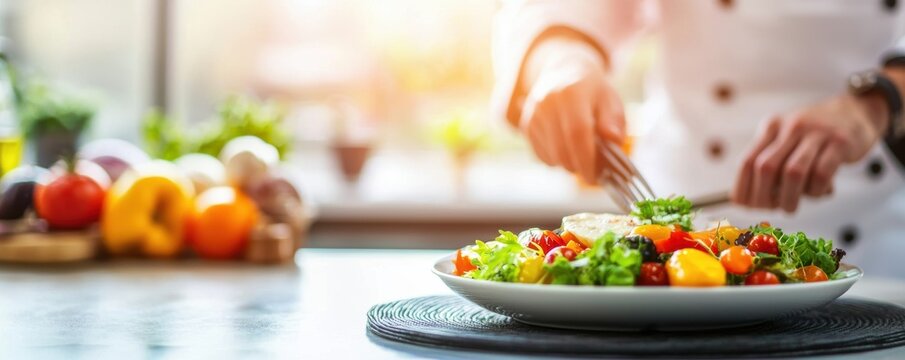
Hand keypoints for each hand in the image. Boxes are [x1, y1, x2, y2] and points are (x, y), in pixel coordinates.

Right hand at [519, 38, 625, 182]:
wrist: (562, 72)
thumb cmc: (592, 91)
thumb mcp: (610, 100)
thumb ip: (614, 121)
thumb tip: (614, 141)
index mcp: (573, 92)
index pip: (577, 131)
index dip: (586, 158)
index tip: (595, 176)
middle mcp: (548, 102)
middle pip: (561, 148)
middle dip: (579, 166)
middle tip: (593, 171)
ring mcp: (534, 114)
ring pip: (550, 156)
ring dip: (568, 164)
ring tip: (581, 154)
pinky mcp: (526, 125)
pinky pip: (540, 156)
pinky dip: (556, 160)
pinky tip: (566, 148)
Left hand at [732, 93, 887, 211]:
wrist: (855, 112)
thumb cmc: (814, 137)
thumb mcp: (785, 140)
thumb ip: (769, 163)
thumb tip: (748, 200)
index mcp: (772, 126)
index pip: (747, 161)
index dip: (743, 188)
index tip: (745, 206)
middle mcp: (791, 126)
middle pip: (766, 167)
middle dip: (763, 196)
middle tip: (770, 209)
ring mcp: (816, 133)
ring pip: (793, 172)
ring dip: (788, 198)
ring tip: (790, 208)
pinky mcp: (840, 142)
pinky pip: (821, 174)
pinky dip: (815, 190)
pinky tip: (817, 193)